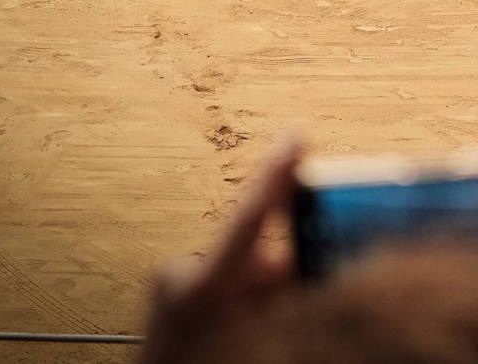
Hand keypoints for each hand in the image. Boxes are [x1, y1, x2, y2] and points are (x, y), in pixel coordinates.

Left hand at [140, 136, 303, 363]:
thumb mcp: (258, 341)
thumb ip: (283, 300)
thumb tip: (307, 270)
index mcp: (200, 289)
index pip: (249, 217)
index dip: (277, 174)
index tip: (298, 136)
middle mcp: (180, 278)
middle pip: (260, 258)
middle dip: (283, 280)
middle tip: (290, 311)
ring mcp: (172, 286)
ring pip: (246, 278)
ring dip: (263, 302)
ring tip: (255, 337)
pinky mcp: (169, 295)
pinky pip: (224, 290)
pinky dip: (241, 308)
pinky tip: (240, 336)